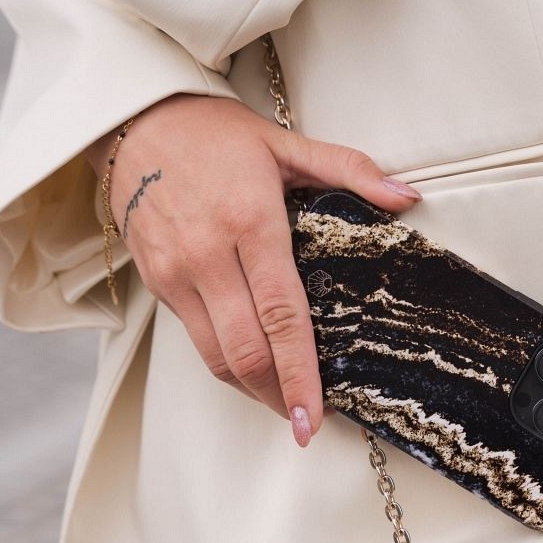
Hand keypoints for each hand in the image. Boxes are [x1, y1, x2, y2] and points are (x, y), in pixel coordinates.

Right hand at [85, 93, 422, 446]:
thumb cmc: (215, 134)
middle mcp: (207, 255)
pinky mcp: (155, 281)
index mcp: (249, 223)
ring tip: (282, 402)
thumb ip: (350, 171)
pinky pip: (194, 339)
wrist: (135, 120)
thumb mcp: (287, 144)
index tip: (313, 415)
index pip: (281, 315)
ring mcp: (175, 273)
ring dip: (250, 388)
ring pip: (214, 356)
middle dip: (276, 395)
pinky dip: (224, 362)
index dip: (299, 373)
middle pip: (245, 351)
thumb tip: (407, 198)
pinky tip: (249, 367)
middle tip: (305, 422)